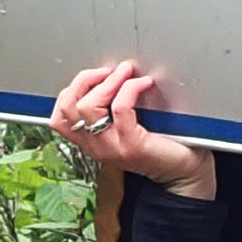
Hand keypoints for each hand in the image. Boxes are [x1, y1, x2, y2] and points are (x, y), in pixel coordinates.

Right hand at [50, 60, 210, 198]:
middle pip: (70, 107)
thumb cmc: (159, 145)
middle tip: (110, 71)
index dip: (71, 90)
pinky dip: (130, 88)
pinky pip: (120, 107)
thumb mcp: (123, 128)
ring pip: (88, 107)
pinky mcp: (131, 145)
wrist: (183, 170)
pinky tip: (143, 83)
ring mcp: (111, 148)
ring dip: (107, 82)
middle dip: (87, 80)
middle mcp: (96, 147)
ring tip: (125, 73)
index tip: (92, 77)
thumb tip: (106, 75)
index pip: (58, 118)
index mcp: (90, 142)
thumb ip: (108, 111)